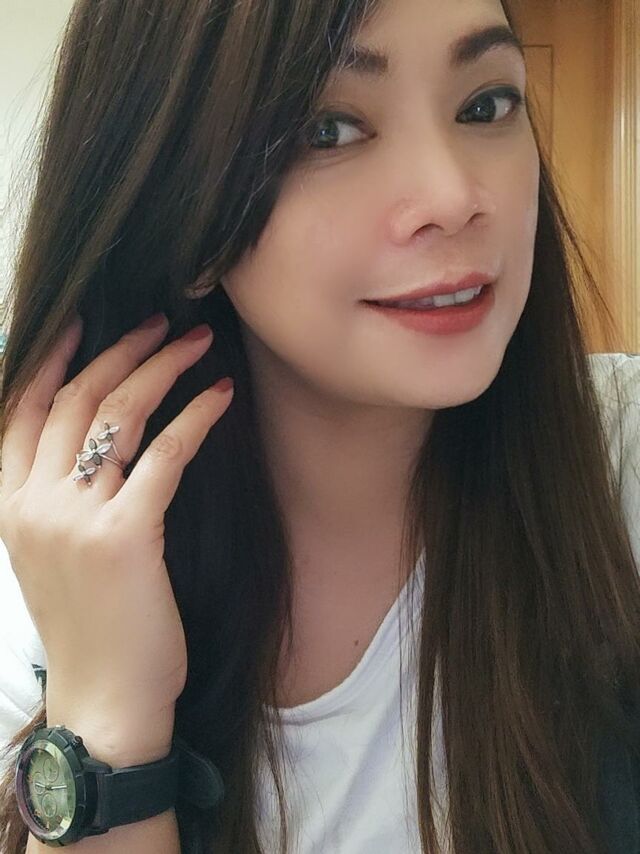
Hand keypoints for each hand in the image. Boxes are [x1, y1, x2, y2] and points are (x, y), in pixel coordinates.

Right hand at [0, 312, 233, 721]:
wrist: (104, 704)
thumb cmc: (93, 628)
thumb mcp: (54, 557)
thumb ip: (61, 499)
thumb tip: (100, 446)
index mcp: (10, 505)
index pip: (20, 408)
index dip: (52, 357)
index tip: (85, 320)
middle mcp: (32, 505)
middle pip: (74, 398)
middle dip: (121, 350)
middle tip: (162, 322)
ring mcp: (74, 519)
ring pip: (118, 414)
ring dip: (161, 367)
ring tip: (197, 342)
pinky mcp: (125, 537)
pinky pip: (165, 454)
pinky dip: (196, 416)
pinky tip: (220, 394)